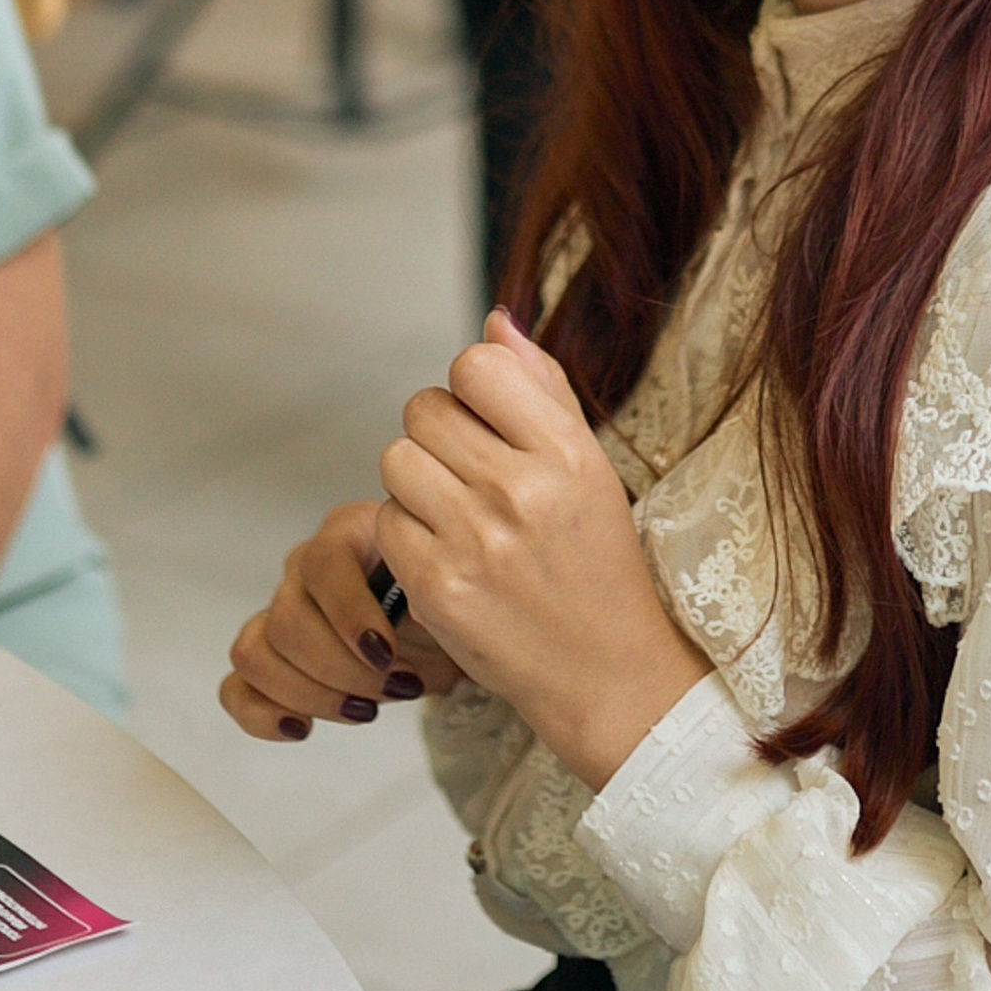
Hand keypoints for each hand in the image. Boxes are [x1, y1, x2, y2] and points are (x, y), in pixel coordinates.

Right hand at [220, 500, 461, 743]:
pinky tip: (303, 727)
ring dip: (310, 693)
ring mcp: (280, 614)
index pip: (323, 562)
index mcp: (349, 536)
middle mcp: (305, 570)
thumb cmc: (452, 606)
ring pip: (255, 652)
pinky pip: (237, 688)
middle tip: (396, 687)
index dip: (348, 612)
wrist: (454, 635)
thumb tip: (418, 614)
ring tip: (365, 708)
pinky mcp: (269, 663)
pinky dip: (262, 714)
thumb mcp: (458, 593)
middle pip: (286, 618)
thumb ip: (435, 595)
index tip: (385, 652)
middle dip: (341, 669)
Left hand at [375, 311, 707, 790]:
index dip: (472, 389)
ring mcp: (474, 539)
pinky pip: (385, 522)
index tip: (491, 425)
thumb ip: (541, 388)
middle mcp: (520, 489)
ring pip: (396, 460)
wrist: (606, 671)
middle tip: (473, 477)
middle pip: (424, 410)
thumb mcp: (589, 466)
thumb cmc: (597, 562)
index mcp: (564, 451)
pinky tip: (446, 554)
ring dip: (417, 482)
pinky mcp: (437, 586)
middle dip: (440, 436)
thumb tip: (494, 319)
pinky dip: (406, 535)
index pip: (476, 365)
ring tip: (457, 514)